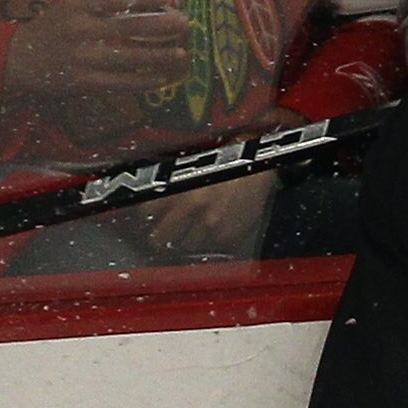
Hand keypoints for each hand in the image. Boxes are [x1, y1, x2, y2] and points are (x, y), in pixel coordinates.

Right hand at [0, 0, 191, 109]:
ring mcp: (81, 58)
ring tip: (182, 54)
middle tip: (187, 24)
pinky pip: (120, 83)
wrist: (18, 60)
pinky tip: (162, 78)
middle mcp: (79, 29)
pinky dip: (143, 81)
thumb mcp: (75, 4)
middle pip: (128, 26)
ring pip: (128, 57)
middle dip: (161, 25)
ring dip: (158, 56)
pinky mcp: (83, 82)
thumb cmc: (55, 27)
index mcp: (77, 5)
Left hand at [129, 169, 277, 261]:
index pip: (147, 212)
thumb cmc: (228, 160)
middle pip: (161, 237)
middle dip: (161, 234)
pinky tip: (213, 228)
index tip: (150, 216)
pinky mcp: (230, 237)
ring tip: (193, 228)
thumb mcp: (191, 166)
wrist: (260, 166)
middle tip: (165, 230)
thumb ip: (170, 186)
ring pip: (185, 246)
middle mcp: (193, 208)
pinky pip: (211, 248)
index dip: (147, 215)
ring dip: (187, 239)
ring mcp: (212, 226)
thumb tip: (151, 204)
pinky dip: (210, 241)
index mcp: (178, 187)